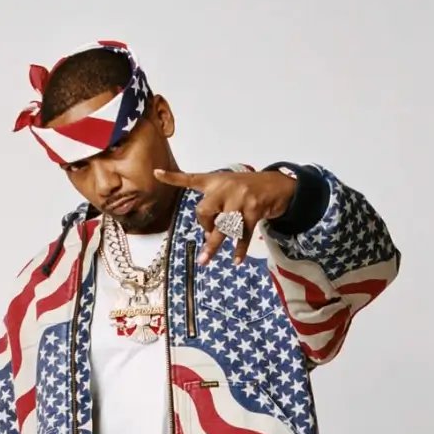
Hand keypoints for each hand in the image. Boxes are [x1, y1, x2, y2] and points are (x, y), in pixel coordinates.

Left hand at [154, 168, 296, 264]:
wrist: (277, 184)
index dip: (173, 177)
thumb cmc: (248, 188)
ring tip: (205, 260)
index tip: (156, 173)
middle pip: (204, 210)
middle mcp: (225, 188)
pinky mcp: (254, 210)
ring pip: (223, 226)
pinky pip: (244, 234)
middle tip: (209, 232)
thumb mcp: (228, 186)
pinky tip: (236, 260)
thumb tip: (209, 235)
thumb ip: (214, 204)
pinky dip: (239, 249)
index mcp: (216, 181)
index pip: (191, 178)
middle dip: (204, 225)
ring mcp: (240, 199)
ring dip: (214, 244)